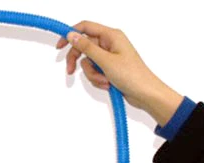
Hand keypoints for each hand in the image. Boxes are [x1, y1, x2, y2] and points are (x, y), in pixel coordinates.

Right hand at [56, 21, 183, 126]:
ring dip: (92, 74)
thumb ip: (87, 47)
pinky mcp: (109, 68)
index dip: (71, 34)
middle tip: (70, 71)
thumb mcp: (105, 60)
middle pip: (84, 47)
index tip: (59, 46)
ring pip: (88, 62)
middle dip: (78, 60)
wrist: (144, 93)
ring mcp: (109, 56)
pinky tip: (107, 84)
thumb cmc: (132, 75)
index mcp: (111, 36)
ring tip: (104, 80)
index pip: (86, 28)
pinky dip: (97, 79)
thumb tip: (71, 35)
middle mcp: (109, 43)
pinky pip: (94, 71)